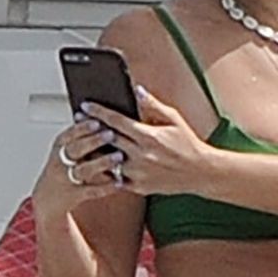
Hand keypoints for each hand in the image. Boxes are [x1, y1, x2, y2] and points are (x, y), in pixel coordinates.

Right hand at [39, 115, 127, 208]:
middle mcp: (60, 161)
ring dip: (101, 163)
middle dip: (92, 141)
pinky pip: (91, 191)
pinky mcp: (75, 195)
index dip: (83, 127)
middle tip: (111, 133)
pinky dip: (106, 187)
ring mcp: (66, 179)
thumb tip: (101, 112)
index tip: (97, 120)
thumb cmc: (63, 165)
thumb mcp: (65, 147)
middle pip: (75, 149)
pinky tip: (119, 181)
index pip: (69, 133)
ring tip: (118, 157)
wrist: (47, 197)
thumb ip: (82, 132)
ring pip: (83, 170)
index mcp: (60, 145)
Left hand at [83, 89, 210, 196]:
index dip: (99, 111)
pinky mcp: (138, 186)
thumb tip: (137, 90)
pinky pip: (115, 179)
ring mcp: (138, 173)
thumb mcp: (174, 119)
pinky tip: (99, 163)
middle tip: (78, 121)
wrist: (199, 171)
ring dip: (95, 151)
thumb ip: (153, 105)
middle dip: (91, 128)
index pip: (117, 121)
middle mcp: (141, 155)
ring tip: (83, 143)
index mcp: (149, 136)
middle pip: (107, 139)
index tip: (85, 105)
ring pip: (107, 161)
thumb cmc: (187, 143)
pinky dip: (106, 171)